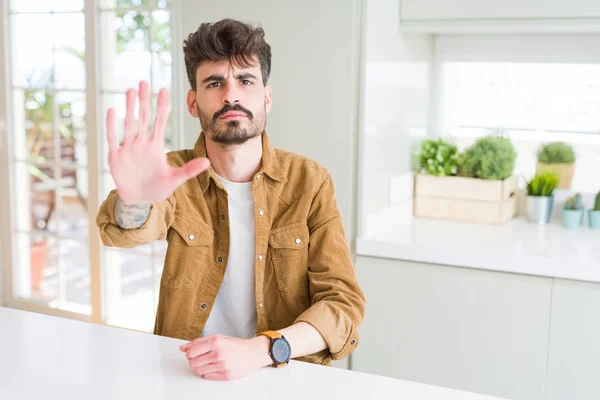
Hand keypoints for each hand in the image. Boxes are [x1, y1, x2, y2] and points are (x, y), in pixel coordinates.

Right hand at [106, 81, 209, 204]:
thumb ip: (190, 170)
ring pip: (129, 124)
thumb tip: (208, 161)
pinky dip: (112, 125)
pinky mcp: (116, 156)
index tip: (164, 90)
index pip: (160, 122)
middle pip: (143, 118)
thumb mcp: (175, 179)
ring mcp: (129, 149)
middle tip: (144, 82)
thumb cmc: (157, 188)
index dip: (161, 107)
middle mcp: (142, 144)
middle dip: (144, 100)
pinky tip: (111, 110)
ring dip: (129, 107)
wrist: (139, 200)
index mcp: (156, 147)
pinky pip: (113, 138)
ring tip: (130, 90)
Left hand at [179, 334, 271, 380]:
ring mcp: (222, 366)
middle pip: (193, 363)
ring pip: (199, 371)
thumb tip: (183, 348)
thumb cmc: (236, 345)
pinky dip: (208, 373)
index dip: (190, 353)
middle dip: (194, 361)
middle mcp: (218, 354)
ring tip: (209, 362)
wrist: (254, 353)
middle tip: (201, 358)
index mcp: (215, 342)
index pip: (191, 352)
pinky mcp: (226, 376)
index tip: (193, 353)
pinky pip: (207, 377)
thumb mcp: (218, 338)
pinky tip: (215, 367)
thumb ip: (198, 342)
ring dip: (201, 367)